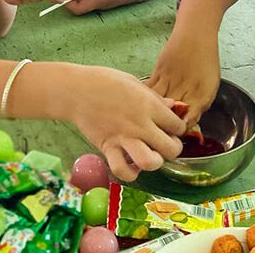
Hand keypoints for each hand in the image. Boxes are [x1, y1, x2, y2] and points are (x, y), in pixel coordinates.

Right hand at [65, 65, 185, 181]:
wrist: (76, 90)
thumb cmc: (105, 81)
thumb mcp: (135, 83)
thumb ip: (155, 98)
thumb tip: (173, 107)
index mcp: (149, 106)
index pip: (178, 126)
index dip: (178, 129)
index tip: (171, 127)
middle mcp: (140, 124)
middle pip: (170, 149)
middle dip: (172, 149)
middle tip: (164, 144)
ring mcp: (124, 138)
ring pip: (150, 162)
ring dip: (154, 163)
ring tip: (150, 156)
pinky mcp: (107, 148)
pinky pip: (122, 170)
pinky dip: (129, 173)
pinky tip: (131, 165)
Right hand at [147, 31, 220, 126]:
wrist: (195, 35)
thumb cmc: (205, 60)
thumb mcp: (210, 86)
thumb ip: (199, 105)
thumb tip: (187, 123)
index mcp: (202, 96)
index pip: (188, 121)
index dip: (179, 131)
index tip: (172, 135)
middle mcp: (186, 90)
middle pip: (171, 116)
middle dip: (164, 127)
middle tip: (156, 133)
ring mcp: (170, 81)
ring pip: (157, 105)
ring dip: (151, 115)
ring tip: (145, 122)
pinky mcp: (158, 72)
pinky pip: (149, 91)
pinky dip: (143, 100)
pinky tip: (138, 106)